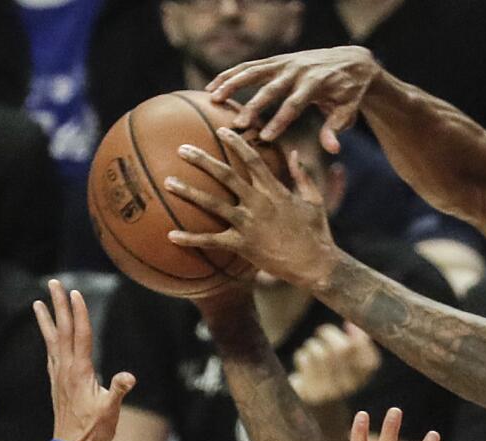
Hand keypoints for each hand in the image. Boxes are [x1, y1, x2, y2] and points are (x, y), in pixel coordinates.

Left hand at [34, 279, 134, 440]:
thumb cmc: (94, 429)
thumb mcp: (110, 410)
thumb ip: (119, 391)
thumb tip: (130, 376)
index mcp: (81, 371)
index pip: (81, 335)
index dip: (79, 313)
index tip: (76, 293)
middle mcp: (66, 368)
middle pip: (63, 330)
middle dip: (59, 305)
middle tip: (54, 283)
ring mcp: (58, 375)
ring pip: (52, 339)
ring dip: (47, 319)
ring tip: (38, 301)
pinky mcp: (56, 382)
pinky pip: (50, 353)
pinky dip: (47, 338)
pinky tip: (47, 335)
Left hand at [166, 132, 336, 289]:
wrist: (316, 265)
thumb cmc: (317, 233)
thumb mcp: (314, 200)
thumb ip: (302, 175)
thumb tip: (295, 152)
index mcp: (275, 190)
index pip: (252, 159)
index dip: (236, 142)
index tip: (221, 129)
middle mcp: (258, 203)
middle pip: (225, 175)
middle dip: (202, 160)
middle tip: (181, 148)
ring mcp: (248, 224)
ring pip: (212, 204)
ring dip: (189, 192)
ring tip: (168, 182)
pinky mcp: (243, 245)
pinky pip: (212, 241)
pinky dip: (191, 239)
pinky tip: (171, 236)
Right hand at [205, 45, 381, 146]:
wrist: (350, 60)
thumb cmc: (349, 92)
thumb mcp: (348, 110)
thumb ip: (336, 128)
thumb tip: (333, 150)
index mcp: (316, 83)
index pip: (295, 104)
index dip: (279, 121)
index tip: (265, 138)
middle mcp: (297, 70)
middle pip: (271, 89)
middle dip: (253, 106)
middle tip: (237, 125)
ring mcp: (284, 62)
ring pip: (253, 72)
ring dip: (232, 84)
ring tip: (213, 99)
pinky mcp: (275, 60)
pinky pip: (249, 67)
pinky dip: (230, 75)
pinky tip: (211, 87)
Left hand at [289, 323, 380, 405]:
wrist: (315, 406)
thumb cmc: (332, 372)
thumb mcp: (348, 359)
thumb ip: (355, 342)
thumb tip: (351, 325)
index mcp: (363, 376)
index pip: (368, 356)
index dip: (359, 338)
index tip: (347, 325)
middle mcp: (350, 386)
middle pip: (342, 348)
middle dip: (329, 333)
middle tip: (322, 332)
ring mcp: (330, 391)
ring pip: (319, 352)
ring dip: (312, 345)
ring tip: (312, 349)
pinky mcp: (310, 392)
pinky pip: (304, 360)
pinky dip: (302, 356)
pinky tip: (304, 363)